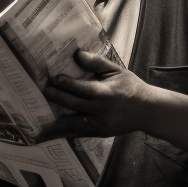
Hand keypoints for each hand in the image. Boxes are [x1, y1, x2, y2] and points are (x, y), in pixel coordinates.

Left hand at [36, 50, 154, 140]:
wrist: (148, 111)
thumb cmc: (131, 87)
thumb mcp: (117, 71)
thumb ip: (97, 63)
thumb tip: (78, 53)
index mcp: (104, 93)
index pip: (80, 87)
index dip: (65, 83)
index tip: (53, 78)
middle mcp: (100, 110)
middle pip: (72, 104)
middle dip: (56, 97)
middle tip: (43, 91)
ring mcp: (99, 124)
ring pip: (72, 123)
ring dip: (55, 121)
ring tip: (39, 119)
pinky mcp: (99, 133)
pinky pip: (78, 133)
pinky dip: (65, 132)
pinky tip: (52, 131)